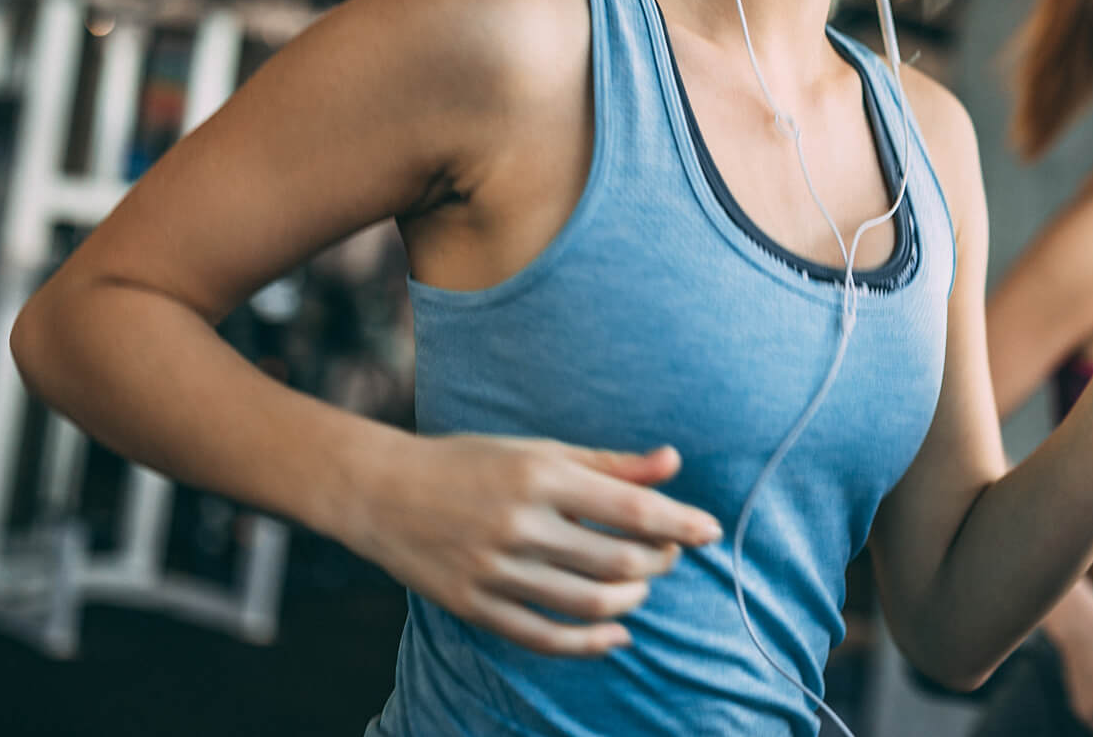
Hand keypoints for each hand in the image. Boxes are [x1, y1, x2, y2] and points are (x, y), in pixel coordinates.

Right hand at [343, 434, 721, 655]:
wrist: (382, 492)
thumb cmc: (471, 463)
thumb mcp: (540, 450)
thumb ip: (609, 463)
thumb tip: (673, 463)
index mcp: (541, 476)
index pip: (631, 507)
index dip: (679, 522)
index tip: (710, 532)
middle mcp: (520, 524)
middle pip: (617, 560)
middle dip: (658, 561)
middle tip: (667, 554)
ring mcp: (495, 570)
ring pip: (588, 602)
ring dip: (631, 599)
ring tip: (640, 586)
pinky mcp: (474, 606)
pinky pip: (544, 637)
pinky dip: (590, 642)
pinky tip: (616, 633)